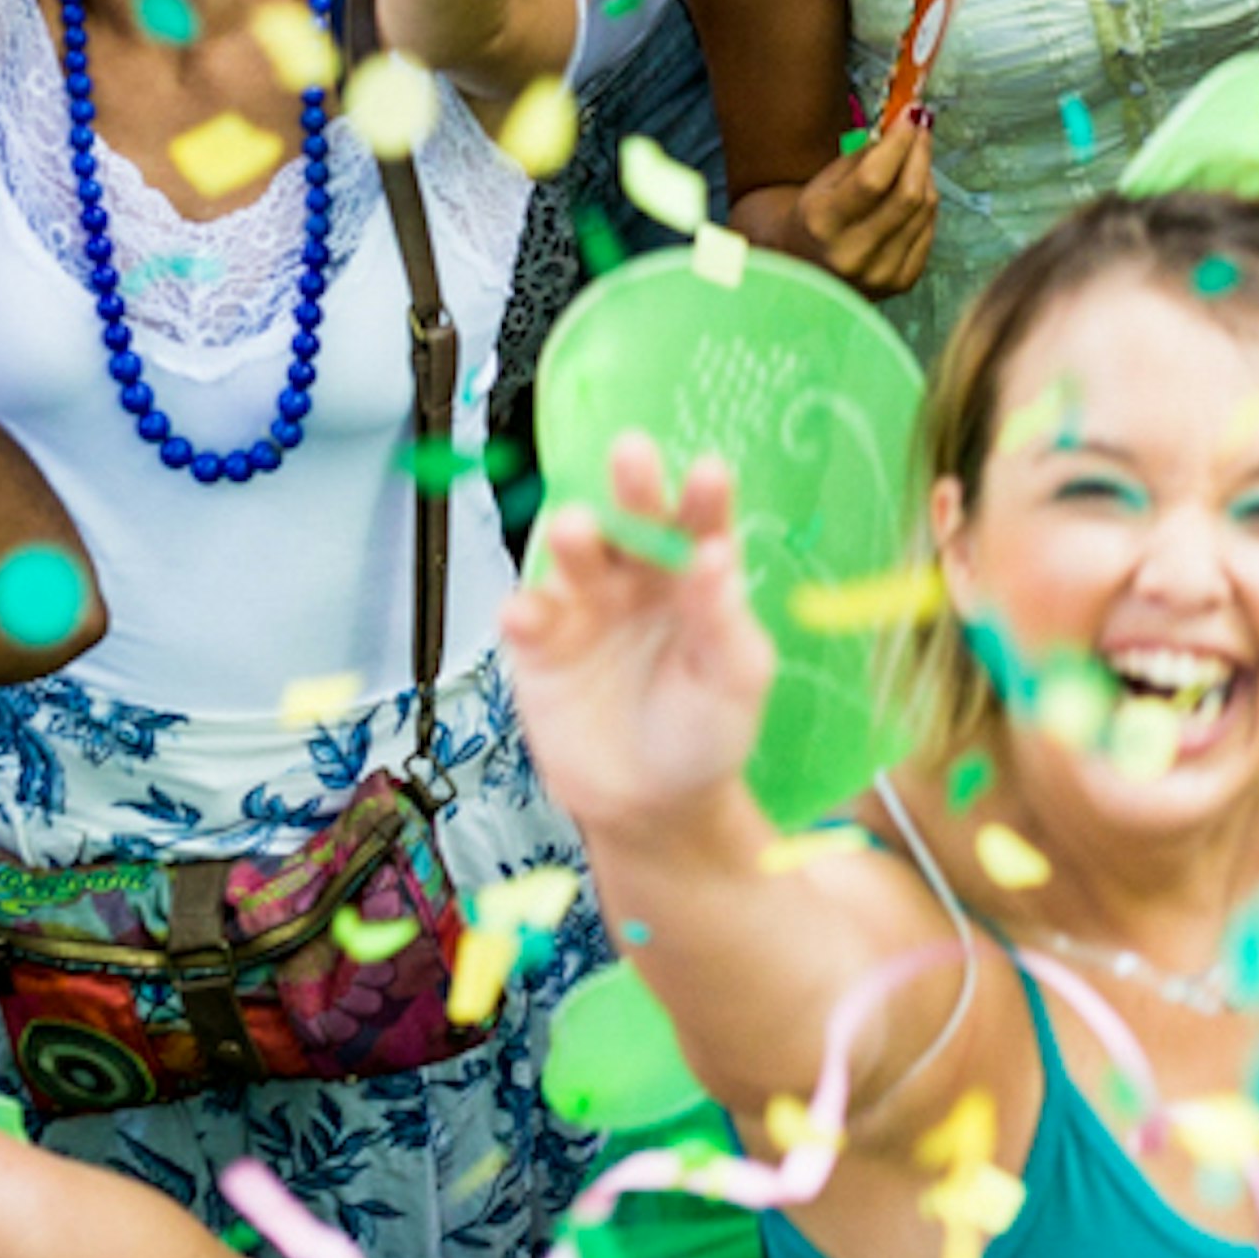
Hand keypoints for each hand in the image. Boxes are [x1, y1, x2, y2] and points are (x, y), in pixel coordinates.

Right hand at [499, 431, 778, 827]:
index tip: (709, 474)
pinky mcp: (541, 646)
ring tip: (576, 528)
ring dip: (574, 539)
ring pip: (576, 558)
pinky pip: (528, 619)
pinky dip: (524, 613)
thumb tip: (719, 557)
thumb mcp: (734, 682)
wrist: (651, 804)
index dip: (704, 499)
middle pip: (635, 521)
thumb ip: (725, 621)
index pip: (702, 526)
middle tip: (633, 454)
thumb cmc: (705, 732)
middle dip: (633, 488)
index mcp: (696, 577)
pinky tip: (528, 614)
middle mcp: (639, 578)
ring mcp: (586, 607)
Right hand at [794, 116, 937, 296]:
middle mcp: (851, 254)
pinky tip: (916, 188)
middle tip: (922, 129)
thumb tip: (907, 127)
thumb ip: (863, 157)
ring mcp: (879, 274)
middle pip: (907, 196)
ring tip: (917, 155)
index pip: (873, 179)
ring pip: (923, 211)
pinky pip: (929, 230)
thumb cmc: (815, 216)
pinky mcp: (901, 283)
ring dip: (926, 174)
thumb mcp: (824, 182)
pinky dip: (926, 203)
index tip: (911, 115)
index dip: (898, 143)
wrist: (806, 269)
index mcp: (822, 224)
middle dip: (920, 153)